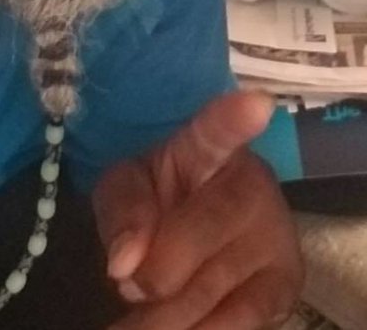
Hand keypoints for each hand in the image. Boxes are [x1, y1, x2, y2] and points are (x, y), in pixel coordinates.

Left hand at [93, 91, 302, 329]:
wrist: (196, 231)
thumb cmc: (157, 197)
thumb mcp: (123, 189)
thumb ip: (122, 213)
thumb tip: (125, 263)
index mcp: (203, 147)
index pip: (216, 131)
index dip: (232, 119)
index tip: (253, 103)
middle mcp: (251, 185)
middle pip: (194, 236)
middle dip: (152, 272)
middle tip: (130, 282)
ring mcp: (276, 235)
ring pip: (211, 288)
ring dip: (167, 310)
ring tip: (146, 304)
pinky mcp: (288, 283)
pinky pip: (240, 320)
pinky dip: (199, 328)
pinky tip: (179, 323)